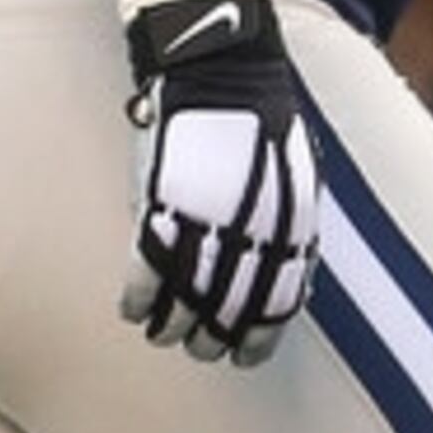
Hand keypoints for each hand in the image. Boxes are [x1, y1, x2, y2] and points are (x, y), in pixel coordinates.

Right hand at [121, 0, 321, 365]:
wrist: (223, 74)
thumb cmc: (264, 127)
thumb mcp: (295, 183)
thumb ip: (289, 236)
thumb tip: (286, 289)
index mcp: (290, 226)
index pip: (277, 304)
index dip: (258, 338)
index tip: (246, 358)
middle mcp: (251, 232)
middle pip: (229, 311)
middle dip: (215, 339)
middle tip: (204, 349)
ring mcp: (206, 221)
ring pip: (185, 301)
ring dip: (175, 327)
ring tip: (168, 334)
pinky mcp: (163, 208)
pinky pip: (146, 274)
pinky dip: (140, 301)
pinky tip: (136, 313)